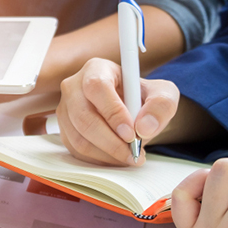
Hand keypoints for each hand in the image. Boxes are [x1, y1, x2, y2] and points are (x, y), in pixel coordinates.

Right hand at [56, 58, 179, 165]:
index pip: (97, 87)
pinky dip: (98, 159)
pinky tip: (116, 157)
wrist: (131, 108)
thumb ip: (161, 105)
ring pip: (78, 138)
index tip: (132, 134)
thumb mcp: (163, 93)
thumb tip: (144, 127)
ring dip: (106, 154)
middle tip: (133, 153)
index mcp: (96, 69)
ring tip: (130, 157)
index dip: (113, 112)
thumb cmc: (143, 96)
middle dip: (110, 141)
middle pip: (83, 117)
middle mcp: (74, 87)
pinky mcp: (64, 129)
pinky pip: (76, 149)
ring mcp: (65, 109)